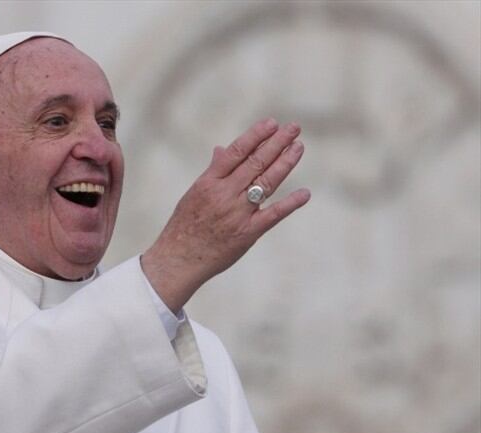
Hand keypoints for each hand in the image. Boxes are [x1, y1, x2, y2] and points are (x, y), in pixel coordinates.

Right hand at [142, 118, 310, 311]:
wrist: (178, 259)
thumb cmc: (184, 226)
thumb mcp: (193, 194)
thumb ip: (213, 172)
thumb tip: (222, 149)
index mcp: (208, 182)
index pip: (236, 152)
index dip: (256, 136)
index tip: (272, 123)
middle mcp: (224, 194)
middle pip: (255, 163)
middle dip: (277, 143)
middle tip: (294, 128)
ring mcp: (237, 213)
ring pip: (266, 182)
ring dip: (285, 163)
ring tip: (299, 147)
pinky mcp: (247, 233)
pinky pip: (272, 215)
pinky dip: (290, 204)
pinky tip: (304, 193)